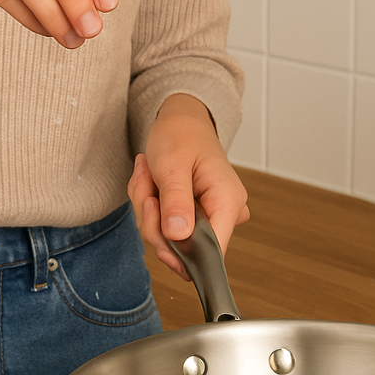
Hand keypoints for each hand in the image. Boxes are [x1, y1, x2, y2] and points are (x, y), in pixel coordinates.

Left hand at [127, 94, 249, 280]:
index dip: (179, 252)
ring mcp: (208, 217)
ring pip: (167, 238)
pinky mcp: (194, 218)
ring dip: (147, 210)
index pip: (212, 252)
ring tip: (149, 177)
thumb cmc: (181, 134)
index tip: (155, 230)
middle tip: (147, 185)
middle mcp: (224, 213)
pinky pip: (164, 228)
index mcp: (227, 201)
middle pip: (182, 247)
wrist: (182, 121)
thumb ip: (176, 201)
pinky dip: (150, 208)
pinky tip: (151, 184)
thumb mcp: (172, 164)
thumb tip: (178, 236)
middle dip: (153, 220)